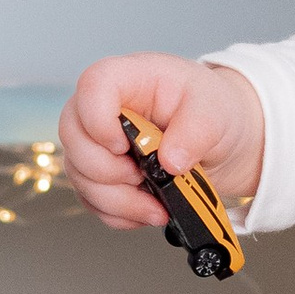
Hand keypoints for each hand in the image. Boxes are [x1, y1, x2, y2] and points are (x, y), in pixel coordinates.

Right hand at [59, 52, 266, 232]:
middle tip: (144, 176)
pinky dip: (119, 215)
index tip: (124, 145)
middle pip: (73, 137)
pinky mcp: (102, 175)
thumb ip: (195, 131)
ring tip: (157, 206)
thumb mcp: (215, 112)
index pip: (92, 86)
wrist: (221, 140)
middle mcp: (103, 108)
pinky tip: (149, 211)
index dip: (98, 120)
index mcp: (128, 78)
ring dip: (117, 201)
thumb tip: (169, 162)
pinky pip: (92, 201)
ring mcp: (98, 142)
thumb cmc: (212, 111)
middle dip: (107, 171)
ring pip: (80, 176)